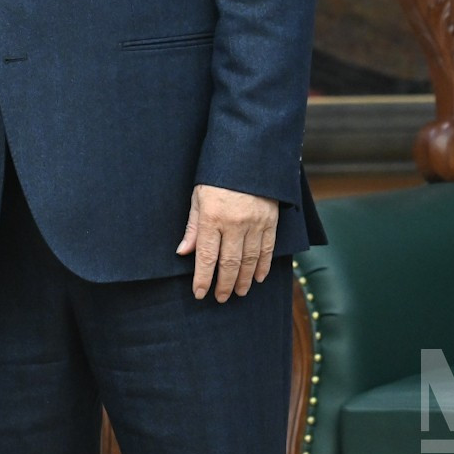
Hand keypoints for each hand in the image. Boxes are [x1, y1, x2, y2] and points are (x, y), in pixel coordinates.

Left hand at [177, 184, 278, 301]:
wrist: (248, 155)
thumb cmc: (217, 176)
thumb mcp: (198, 197)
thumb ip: (193, 227)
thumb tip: (183, 252)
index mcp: (212, 217)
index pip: (206, 257)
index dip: (203, 278)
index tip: (200, 293)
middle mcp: (234, 223)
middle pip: (230, 263)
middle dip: (224, 284)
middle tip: (221, 298)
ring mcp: (255, 223)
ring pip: (250, 260)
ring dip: (244, 280)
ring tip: (239, 292)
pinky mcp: (270, 220)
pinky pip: (268, 249)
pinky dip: (263, 266)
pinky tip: (258, 278)